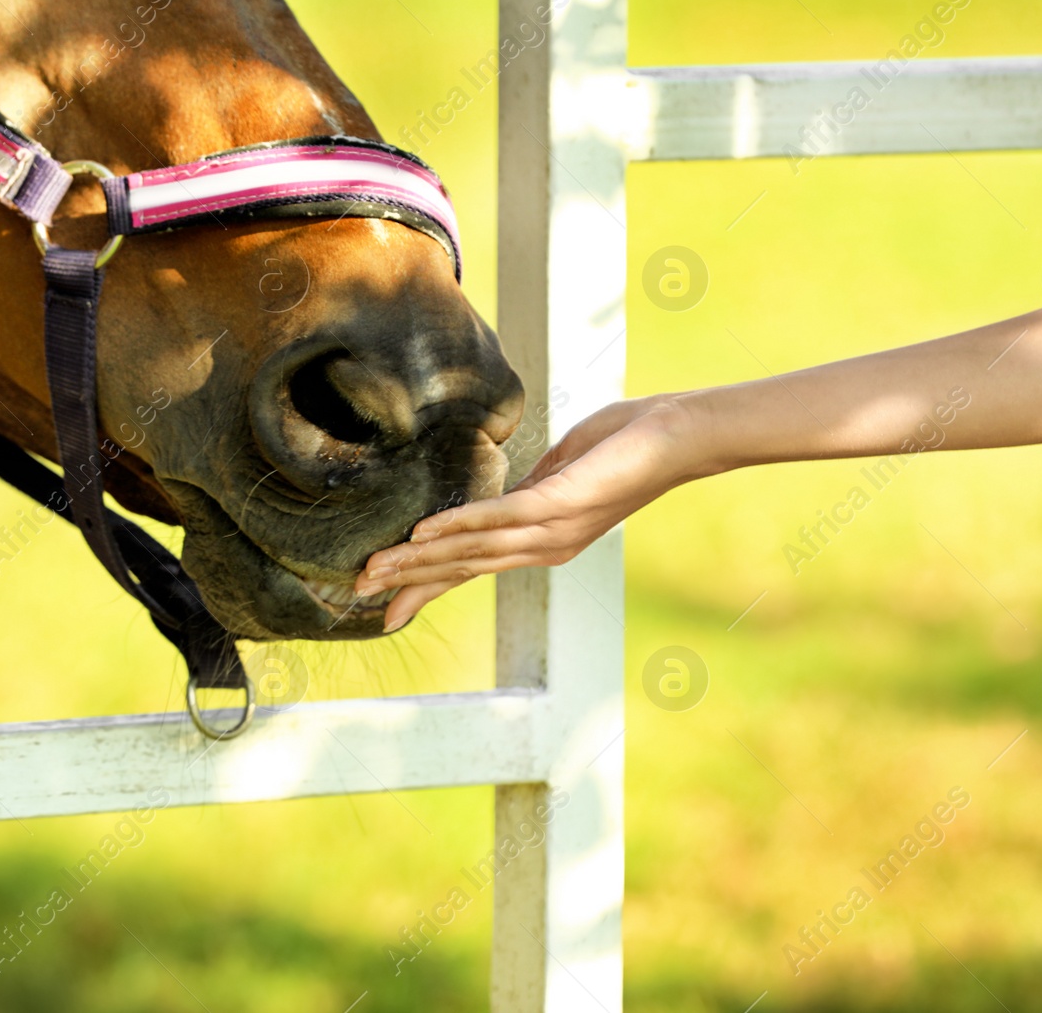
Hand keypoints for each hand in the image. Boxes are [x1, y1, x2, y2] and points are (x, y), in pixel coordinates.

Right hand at [355, 393, 695, 629]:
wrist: (679, 436)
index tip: (387, 605)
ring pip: (472, 551)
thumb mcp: (565, 467)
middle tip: (362, 591)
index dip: (428, 585)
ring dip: (419, 560)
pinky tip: (421, 534)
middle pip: (463, 569)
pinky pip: (498, 519)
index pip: (474, 567)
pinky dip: (457, 526)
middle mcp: (545, 545)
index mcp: (543, 538)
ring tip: (376, 566)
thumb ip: (531, 483)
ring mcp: (551, 530)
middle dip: (410, 581)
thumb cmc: (627, 441)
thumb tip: (503, 488)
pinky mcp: (559, 504)